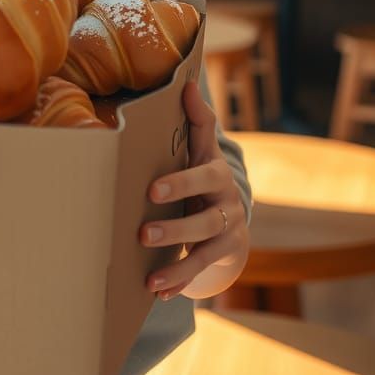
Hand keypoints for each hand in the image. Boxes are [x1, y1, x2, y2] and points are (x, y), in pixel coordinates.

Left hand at [139, 80, 248, 301]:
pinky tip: (158, 291)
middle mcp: (227, 202)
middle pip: (204, 217)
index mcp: (216, 171)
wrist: (232, 210)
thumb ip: (196, 120)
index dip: (181, 182)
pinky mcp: (225, 254)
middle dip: (175, 226)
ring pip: (204, 248)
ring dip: (176, 262)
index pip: (202, 177)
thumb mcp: (202, 146)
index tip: (152, 190)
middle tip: (142, 232)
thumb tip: (186, 83)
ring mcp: (229, 231)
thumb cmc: (203, 171)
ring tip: (150, 275)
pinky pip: (202, 270)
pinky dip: (180, 281)